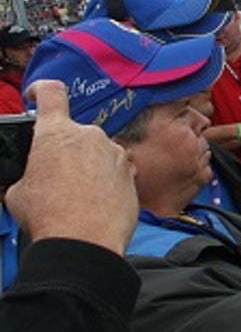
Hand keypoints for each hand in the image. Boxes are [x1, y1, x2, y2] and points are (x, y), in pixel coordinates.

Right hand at [6, 80, 137, 255]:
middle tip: (54, 179)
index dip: (41, 90)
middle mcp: (90, 136)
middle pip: (74, 135)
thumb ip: (28, 174)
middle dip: (64, 152)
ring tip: (74, 197)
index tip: (36, 96)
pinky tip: (94, 203)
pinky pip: (114, 171)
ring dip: (87, 168)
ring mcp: (115, 154)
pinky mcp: (131, 174)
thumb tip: (32, 181)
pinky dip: (104, 182)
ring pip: (97, 154)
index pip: (51, 93)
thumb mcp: (19, 192)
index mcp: (57, 133)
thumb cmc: (49, 215)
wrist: (85, 241)